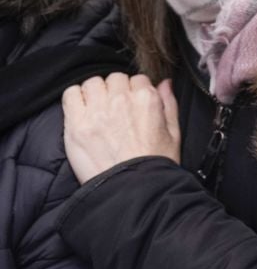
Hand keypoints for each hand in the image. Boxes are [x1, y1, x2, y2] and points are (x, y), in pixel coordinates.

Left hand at [62, 74, 181, 183]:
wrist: (133, 189)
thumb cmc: (155, 164)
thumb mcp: (174, 133)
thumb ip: (169, 103)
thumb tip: (164, 83)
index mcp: (148, 100)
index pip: (137, 79)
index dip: (135, 91)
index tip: (132, 103)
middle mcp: (121, 100)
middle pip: (114, 78)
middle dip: (116, 90)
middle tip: (115, 107)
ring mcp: (97, 111)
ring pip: (92, 83)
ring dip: (96, 92)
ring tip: (98, 109)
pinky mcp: (76, 124)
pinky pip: (71, 94)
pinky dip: (75, 98)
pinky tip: (82, 111)